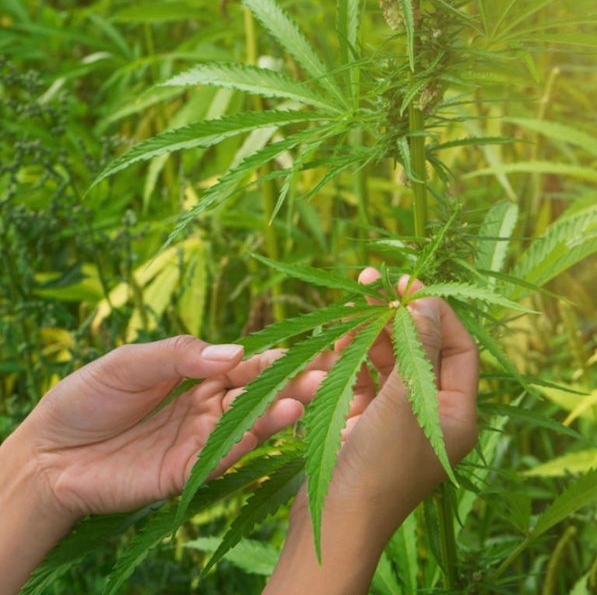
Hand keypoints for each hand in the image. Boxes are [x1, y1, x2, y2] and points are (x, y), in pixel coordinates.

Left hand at [8, 336, 325, 518]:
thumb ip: (181, 356)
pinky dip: (243, 446)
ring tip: (301, 402)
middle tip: (324, 377)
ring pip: (247, 427)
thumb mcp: (129, 363)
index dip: (279, 357)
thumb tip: (234, 351)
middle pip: (258, 395)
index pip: (248, 364)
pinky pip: (221, 460)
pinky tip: (263, 431)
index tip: (315, 349)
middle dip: (291, 385)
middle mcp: (209, 408)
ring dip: (276, 415)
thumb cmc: (87, 397)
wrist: (46, 453)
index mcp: (200, 375)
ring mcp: (201, 441)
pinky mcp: (186, 473)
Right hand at [265, 270, 478, 593]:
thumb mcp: (405, 400)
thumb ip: (419, 347)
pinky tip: (337, 339)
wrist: (335, 521)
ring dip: (371, 333)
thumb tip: (428, 301)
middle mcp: (433, 415)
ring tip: (351, 306)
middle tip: (372, 281)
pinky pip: (364, 380)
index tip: (408, 285)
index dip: (436, 312)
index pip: (459, 348)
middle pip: (422, 349)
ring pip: (390, 362)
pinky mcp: (365, 425)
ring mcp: (398, 421)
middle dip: (397, 316)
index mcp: (458, 412)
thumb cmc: (380, 464)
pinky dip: (352, 358)